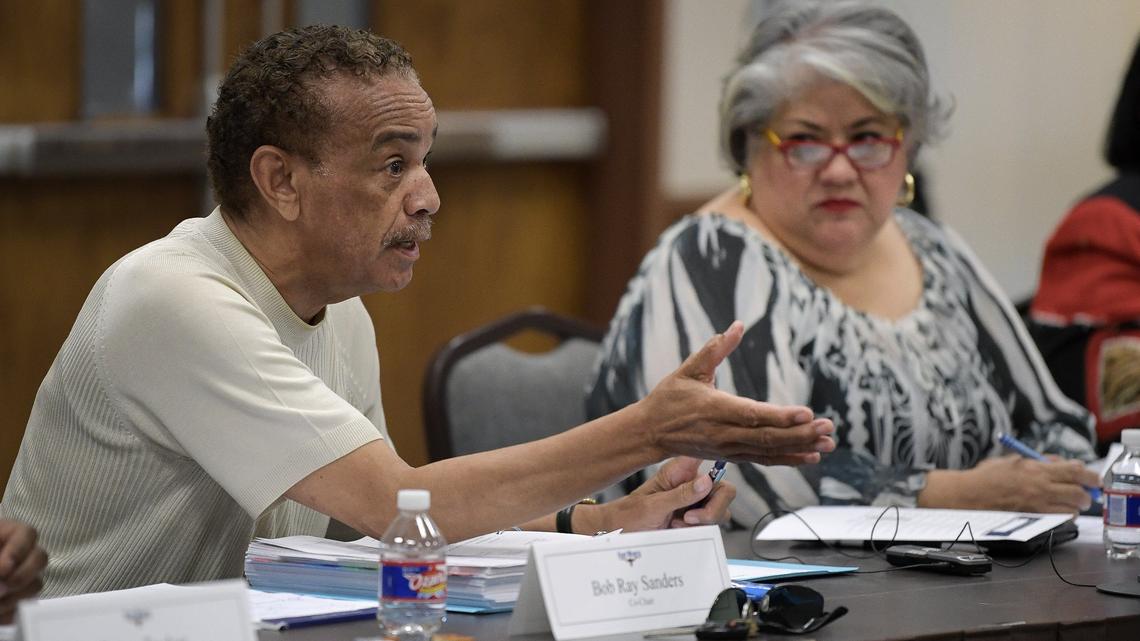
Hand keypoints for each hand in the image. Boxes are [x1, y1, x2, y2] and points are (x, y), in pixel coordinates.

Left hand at [0, 519, 46, 623]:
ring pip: (36, 584)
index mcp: (5, 534)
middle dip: (22, 575)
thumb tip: (4, 580)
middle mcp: (15, 555)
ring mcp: (17, 578)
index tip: (2, 568)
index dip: (18, 550)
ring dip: (16, 596)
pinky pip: (25, 606)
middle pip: (40, 558)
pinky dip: (11, 612)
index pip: (27, 533)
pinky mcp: (14, 601)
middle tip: (2, 588)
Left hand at [590, 458, 736, 531]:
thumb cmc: (630, 514)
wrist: (620, 534)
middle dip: (713, 508)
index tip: (716, 475)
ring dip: (704, 521)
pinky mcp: (696, 518)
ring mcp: (695, 501)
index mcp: (679, 470)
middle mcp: (691, 483)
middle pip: (724, 489)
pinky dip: (700, 529)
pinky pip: (713, 524)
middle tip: (690, 517)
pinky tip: (680, 528)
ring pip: (722, 509)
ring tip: (679, 523)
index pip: (706, 454)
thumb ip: (680, 494)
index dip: (719, 457)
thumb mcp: (652, 505)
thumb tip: (706, 482)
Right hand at [634, 321, 833, 465]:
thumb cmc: (669, 398)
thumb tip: (738, 325)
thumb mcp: (689, 369)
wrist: (650, 433)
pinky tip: (810, 456)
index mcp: (716, 408)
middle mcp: (725, 433)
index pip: (753, 415)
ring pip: (769, 451)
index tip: (806, 413)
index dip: (781, 416)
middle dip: (801, 434)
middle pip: (768, 437)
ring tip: (829, 444)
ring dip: (800, 448)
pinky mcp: (732, 455)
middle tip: (828, 427)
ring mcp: (729, 448)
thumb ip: (716, 349)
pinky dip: (788, 459)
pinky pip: (764, 459)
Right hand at [923, 455, 1100, 513]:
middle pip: (1079, 493)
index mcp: (1036, 469)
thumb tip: (1060, 463)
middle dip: (1087, 495)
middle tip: (1085, 495)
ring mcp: (1037, 505)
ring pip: (1072, 510)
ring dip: (1074, 507)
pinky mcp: (1031, 518)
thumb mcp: (1014, 460)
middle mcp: (1040, 487)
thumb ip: (1039, 461)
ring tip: (1068, 504)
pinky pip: (1058, 520)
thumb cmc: (987, 476)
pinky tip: (1055, 512)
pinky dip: (1062, 516)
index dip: (1090, 475)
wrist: (968, 495)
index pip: (1075, 471)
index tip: (1093, 478)